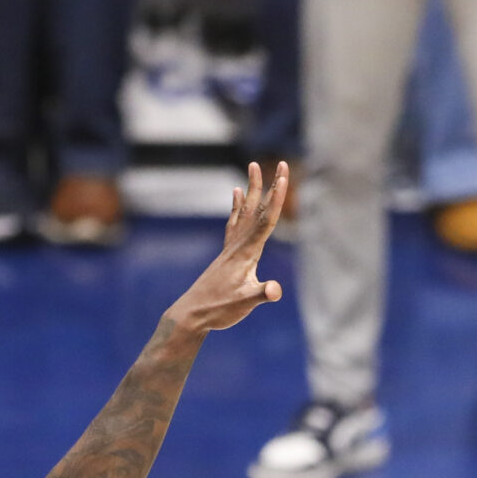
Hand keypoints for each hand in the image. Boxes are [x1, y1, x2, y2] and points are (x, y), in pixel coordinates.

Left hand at [163, 162, 287, 334]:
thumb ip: (262, 294)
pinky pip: (233, 221)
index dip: (277, 198)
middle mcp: (238, 244)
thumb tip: (275, 290)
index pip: (265, 220)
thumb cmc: (219, 309)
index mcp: (246, 252)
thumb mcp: (245, 304)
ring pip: (244, 211)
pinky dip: (237, 205)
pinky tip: (235, 192)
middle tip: (281, 163)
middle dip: (270, 185)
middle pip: (257, 209)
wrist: (192, 313)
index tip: (284, 177)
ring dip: (251, 189)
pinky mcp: (226, 253)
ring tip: (253, 166)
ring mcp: (230, 247)